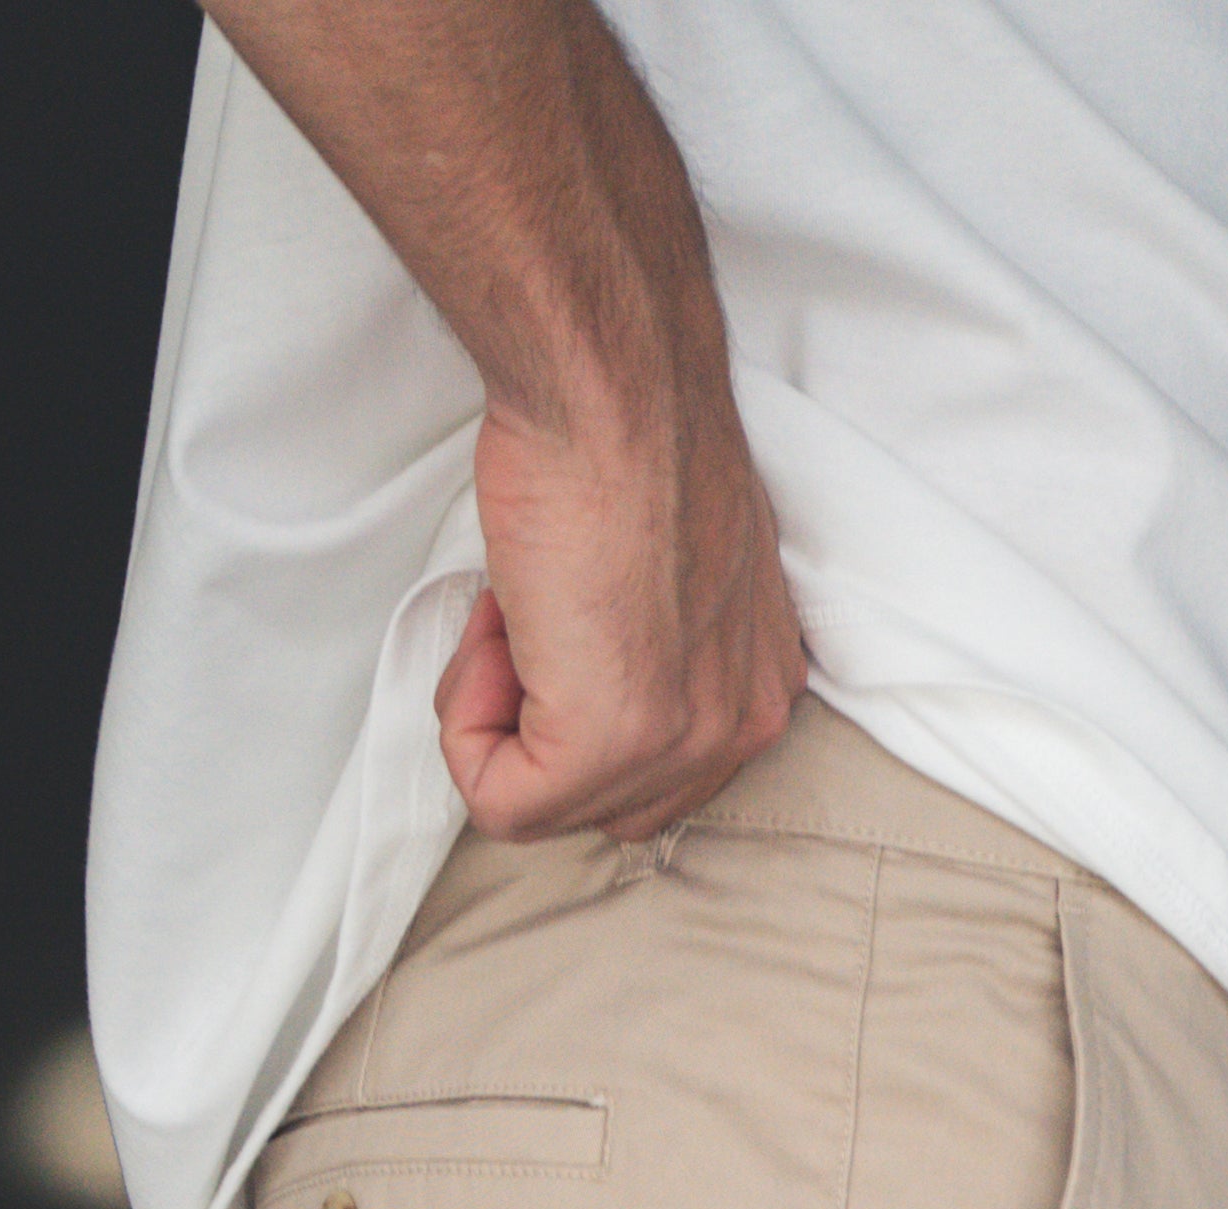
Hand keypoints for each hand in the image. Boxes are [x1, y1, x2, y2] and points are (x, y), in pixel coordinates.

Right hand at [441, 370, 805, 840]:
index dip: (579, 696)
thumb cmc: (623, 437)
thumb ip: (652, 641)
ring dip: (499, 712)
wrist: (609, 384)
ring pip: (550, 806)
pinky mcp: (609, 744)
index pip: (656, 770)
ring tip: (514, 611)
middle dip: (540, 722)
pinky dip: (466, 725)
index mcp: (761, 685)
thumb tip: (585, 665)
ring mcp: (683, 742)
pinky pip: (503, 804)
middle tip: (527, 615)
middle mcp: (741, 725)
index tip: (561, 607)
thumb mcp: (668, 566)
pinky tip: (494, 633)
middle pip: (607, 801)